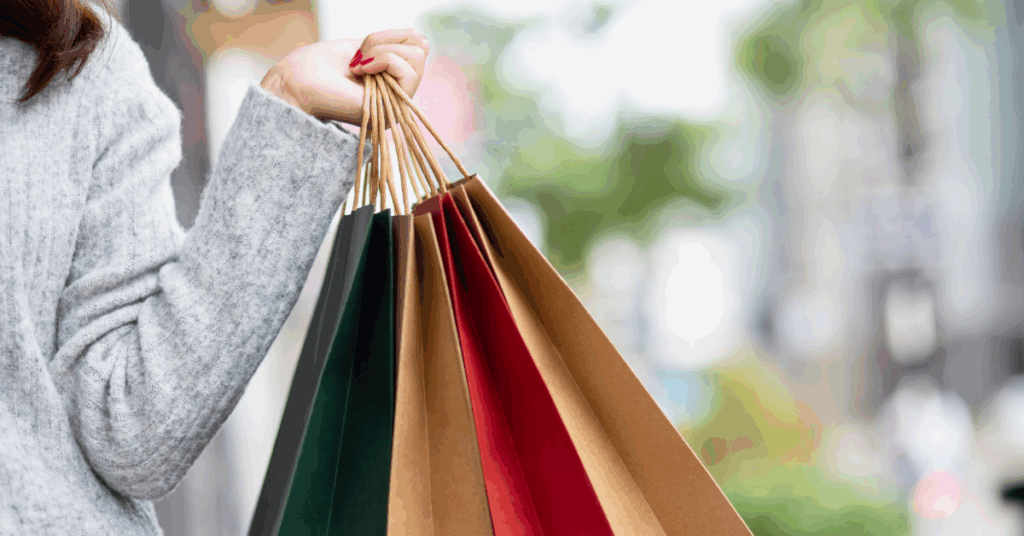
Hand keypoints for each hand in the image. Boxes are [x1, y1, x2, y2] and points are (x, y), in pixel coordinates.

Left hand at [259, 29, 429, 124]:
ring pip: (417, 59)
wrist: (296, 84)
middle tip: (359, 56)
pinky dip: (382, 59)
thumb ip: (392, 47)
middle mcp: (398, 97)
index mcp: (391, 82)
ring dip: (382, 50)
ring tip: (358, 64)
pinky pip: (407, 71)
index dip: (393, 35)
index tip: (362, 48)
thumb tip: (421, 40)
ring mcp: (396, 105)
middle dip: (387, 41)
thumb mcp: (363, 47)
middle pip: (421, 51)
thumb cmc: (318, 66)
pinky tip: (360, 70)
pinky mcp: (391, 110)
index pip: (418, 48)